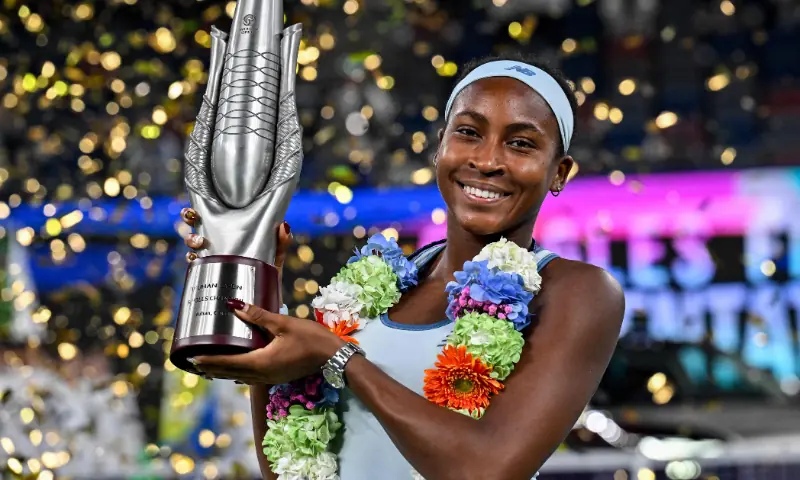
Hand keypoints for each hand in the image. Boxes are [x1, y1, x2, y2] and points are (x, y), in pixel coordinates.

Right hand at [181, 206, 291, 283]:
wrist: (264, 301)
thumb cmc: (268, 273)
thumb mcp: (276, 256)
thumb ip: (281, 242)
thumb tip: (284, 225)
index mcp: (231, 233)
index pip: (212, 216)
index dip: (200, 210)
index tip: (195, 208)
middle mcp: (217, 243)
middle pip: (196, 225)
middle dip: (189, 219)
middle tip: (194, 220)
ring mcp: (211, 259)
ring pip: (192, 244)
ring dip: (191, 239)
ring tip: (200, 243)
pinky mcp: (208, 275)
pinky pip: (194, 267)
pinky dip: (191, 261)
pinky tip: (195, 259)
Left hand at [190, 300, 345, 384]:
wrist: (333, 357)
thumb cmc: (311, 338)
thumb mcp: (283, 323)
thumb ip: (258, 316)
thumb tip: (235, 306)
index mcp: (261, 362)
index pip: (228, 364)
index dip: (209, 361)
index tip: (192, 359)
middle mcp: (262, 374)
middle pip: (230, 374)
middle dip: (211, 369)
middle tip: (192, 363)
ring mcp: (270, 378)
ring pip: (240, 378)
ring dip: (223, 373)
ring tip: (208, 367)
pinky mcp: (277, 376)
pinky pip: (250, 377)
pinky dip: (237, 373)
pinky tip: (235, 370)